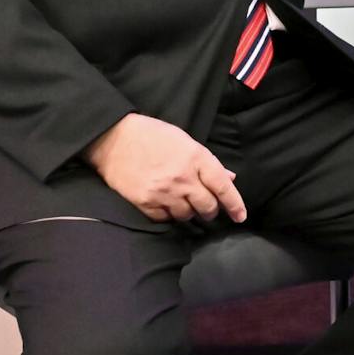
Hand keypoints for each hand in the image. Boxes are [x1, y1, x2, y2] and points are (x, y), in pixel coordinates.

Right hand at [83, 113, 245, 223]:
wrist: (114, 138)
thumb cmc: (153, 135)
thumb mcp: (185, 141)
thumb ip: (208, 162)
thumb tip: (229, 178)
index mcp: (196, 157)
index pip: (223, 186)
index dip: (234, 204)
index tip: (240, 216)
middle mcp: (182, 177)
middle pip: (207, 206)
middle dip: (211, 211)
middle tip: (208, 208)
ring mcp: (163, 192)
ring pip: (187, 216)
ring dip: (189, 212)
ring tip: (183, 202)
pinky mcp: (145, 203)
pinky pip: (165, 219)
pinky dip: (169, 215)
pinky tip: (166, 205)